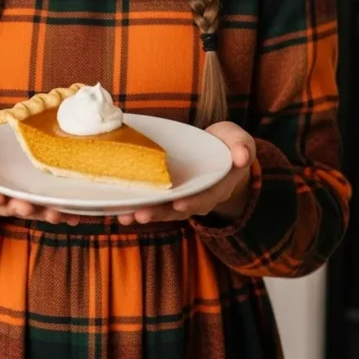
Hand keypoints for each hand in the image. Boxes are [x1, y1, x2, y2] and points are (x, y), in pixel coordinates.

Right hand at [0, 114, 80, 225]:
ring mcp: (9, 197)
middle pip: (3, 207)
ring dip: (40, 213)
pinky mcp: (25, 195)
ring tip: (57, 214)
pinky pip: (40, 206)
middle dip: (17, 208)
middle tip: (29, 207)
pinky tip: (75, 217)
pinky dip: (58, 212)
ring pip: (24, 209)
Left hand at [115, 121, 255, 225]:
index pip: (204, 198)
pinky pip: (149, 201)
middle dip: (158, 213)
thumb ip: (242, 147)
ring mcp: (178, 197)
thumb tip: (242, 156)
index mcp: (216, 187)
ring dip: (141, 213)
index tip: (179, 204)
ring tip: (124, 216)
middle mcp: (195, 197)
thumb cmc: (228, 146)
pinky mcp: (164, 192)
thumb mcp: (239, 142)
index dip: (192, 201)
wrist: (218, 153)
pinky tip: (116, 207)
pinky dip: (133, 205)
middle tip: (141, 214)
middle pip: (176, 210)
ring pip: (159, 210)